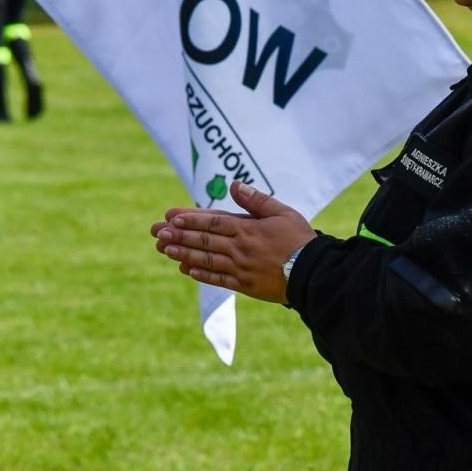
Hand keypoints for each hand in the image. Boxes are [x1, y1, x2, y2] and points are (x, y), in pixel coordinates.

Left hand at [152, 181, 314, 303]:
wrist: (314, 273)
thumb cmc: (301, 239)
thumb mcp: (282, 212)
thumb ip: (257, 200)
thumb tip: (234, 184)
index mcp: (248, 229)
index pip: (213, 222)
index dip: (191, 219)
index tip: (171, 216)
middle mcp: (240, 249)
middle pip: (204, 241)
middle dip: (178, 236)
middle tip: (157, 232)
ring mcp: (241, 268)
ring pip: (207, 260)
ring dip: (183, 254)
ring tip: (164, 250)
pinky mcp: (245, 286)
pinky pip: (219, 279)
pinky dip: (202, 274)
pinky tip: (187, 270)